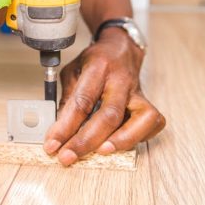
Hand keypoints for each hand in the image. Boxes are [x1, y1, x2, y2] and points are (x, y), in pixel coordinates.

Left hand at [43, 27, 165, 165]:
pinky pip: (152, 123)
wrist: (121, 48)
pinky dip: (138, 137)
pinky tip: (120, 142)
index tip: (52, 144)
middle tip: (68, 157)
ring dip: (120, 141)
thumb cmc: (95, 60)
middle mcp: (120, 80)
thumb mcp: (73, 70)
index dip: (65, 126)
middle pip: (109, 114)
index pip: (82, 101)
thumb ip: (68, 97)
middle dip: (86, 141)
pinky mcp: (147, 101)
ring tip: (99, 153)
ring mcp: (137, 91)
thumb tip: (59, 129)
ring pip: (140, 119)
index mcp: (98, 67)